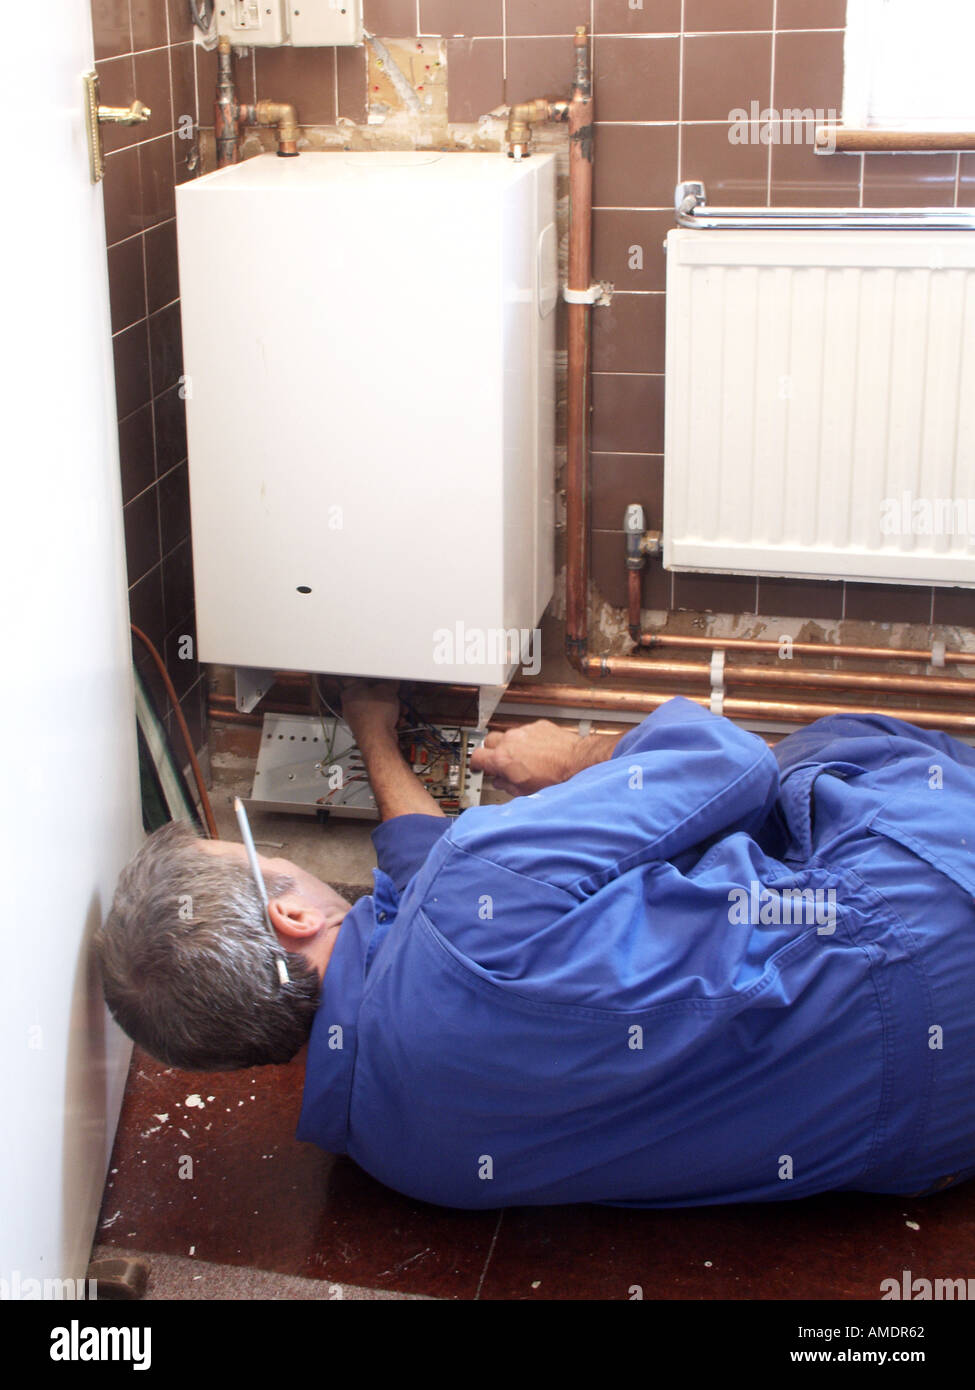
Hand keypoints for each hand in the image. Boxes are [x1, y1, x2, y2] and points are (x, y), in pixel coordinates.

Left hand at [339, 679, 400, 740]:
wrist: (378, 739)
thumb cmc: (375, 715)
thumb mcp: (387, 691)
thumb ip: (389, 683)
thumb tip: (392, 682)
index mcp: (349, 693)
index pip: (363, 681)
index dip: (378, 681)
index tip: (387, 682)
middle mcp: (350, 707)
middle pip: (372, 697)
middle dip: (388, 698)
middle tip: (395, 697)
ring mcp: (358, 720)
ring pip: (377, 710)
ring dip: (391, 709)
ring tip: (400, 710)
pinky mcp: (366, 729)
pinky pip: (379, 720)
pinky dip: (389, 719)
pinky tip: (398, 720)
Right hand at [470, 719, 585, 795]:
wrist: (576, 763)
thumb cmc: (554, 778)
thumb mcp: (524, 791)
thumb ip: (505, 785)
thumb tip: (500, 782)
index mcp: (502, 758)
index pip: (477, 757)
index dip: (475, 763)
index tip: (478, 766)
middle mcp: (511, 740)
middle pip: (489, 741)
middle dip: (492, 751)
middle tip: (500, 761)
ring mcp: (524, 731)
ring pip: (508, 735)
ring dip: (511, 745)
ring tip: (523, 757)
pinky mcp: (538, 725)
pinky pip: (526, 731)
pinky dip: (528, 739)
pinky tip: (538, 750)